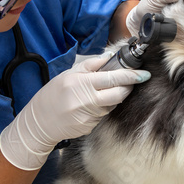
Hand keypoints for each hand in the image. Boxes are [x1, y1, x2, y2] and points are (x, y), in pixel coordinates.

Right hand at [0, 54, 150, 170]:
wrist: (39, 121)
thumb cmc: (53, 94)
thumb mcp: (69, 73)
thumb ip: (91, 65)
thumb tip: (110, 56)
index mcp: (82, 84)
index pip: (114, 78)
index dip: (132, 76)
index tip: (144, 74)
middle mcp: (87, 101)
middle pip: (119, 94)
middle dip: (128, 88)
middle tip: (128, 82)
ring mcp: (89, 117)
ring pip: (112, 105)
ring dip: (112, 98)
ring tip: (97, 93)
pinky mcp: (90, 127)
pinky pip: (103, 115)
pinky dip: (102, 108)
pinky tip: (89, 106)